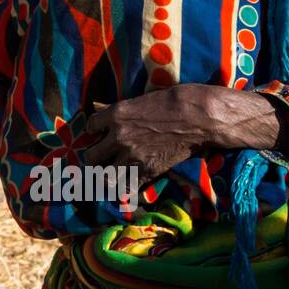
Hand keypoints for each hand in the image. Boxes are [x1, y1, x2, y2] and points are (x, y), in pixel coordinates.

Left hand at [83, 83, 283, 178]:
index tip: (101, 134)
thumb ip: (116, 109)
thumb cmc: (172, 103)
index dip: (94, 131)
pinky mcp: (148, 171)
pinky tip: (128, 184)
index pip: (89, 127)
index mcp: (115, 115)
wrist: (199, 118)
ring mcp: (132, 156)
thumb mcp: (139, 100)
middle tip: (103, 159)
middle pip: (91, 157)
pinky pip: (126, 188)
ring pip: (103, 177)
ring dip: (107, 176)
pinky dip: (126, 188)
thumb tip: (95, 106)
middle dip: (96, 158)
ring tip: (112, 175)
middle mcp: (118, 137)